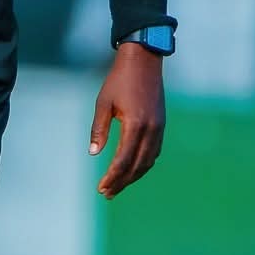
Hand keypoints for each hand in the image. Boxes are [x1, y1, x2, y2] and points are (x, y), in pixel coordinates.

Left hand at [89, 45, 165, 197]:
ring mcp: (159, 128)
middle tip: (107, 193)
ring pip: (148, 161)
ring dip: (133, 176)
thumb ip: (99, 129)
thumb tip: (94, 153)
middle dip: (122, 182)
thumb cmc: (119, 80)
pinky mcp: (161, 124)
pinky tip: (133, 169)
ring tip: (118, 186)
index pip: (123, 160)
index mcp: (135, 124)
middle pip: (136, 166)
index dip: (112, 177)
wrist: (144, 61)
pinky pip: (154, 152)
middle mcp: (150, 129)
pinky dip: (143, 164)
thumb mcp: (103, 103)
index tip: (101, 188)